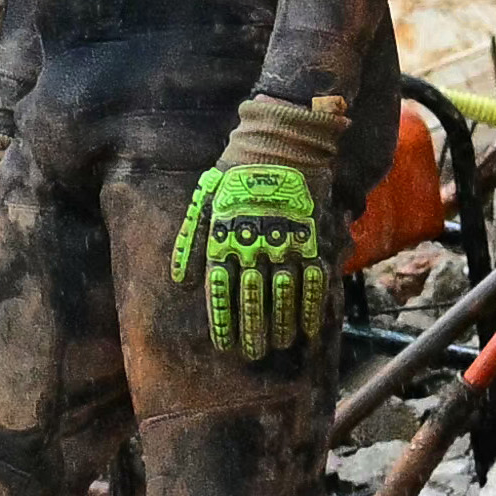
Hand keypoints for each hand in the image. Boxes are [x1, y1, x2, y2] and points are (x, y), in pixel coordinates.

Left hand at [174, 91, 344, 364]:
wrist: (282, 141)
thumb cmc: (236, 169)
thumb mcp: (205, 197)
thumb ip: (192, 240)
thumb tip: (183, 282)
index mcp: (226, 235)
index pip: (221, 287)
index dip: (223, 318)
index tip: (224, 344)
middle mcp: (255, 243)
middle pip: (252, 296)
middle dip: (252, 329)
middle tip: (252, 354)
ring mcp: (286, 241)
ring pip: (283, 292)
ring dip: (280, 322)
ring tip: (277, 345)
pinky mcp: (311, 236)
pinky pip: (313, 278)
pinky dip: (310, 305)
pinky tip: (307, 327)